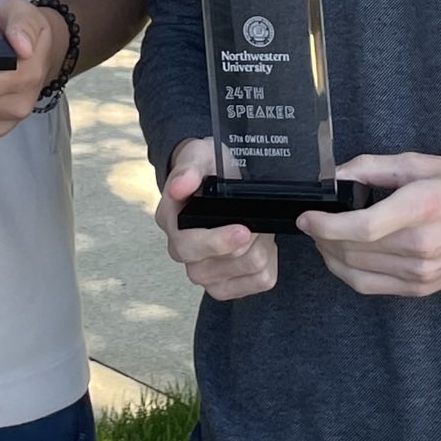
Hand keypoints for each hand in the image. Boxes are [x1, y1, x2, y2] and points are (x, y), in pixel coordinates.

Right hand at [155, 137, 277, 301]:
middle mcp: (181, 252)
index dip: (218, 242)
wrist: (216, 181)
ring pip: (244, 273)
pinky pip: (259, 281)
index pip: (188, 246)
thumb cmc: (206, 169)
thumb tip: (180, 187)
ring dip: (261, 248)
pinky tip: (262, 243)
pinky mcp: (225, 285)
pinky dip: (270, 262)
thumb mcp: (198, 156)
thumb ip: (189, 169)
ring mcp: (203, 272)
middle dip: (248, 242)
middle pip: (218, 267)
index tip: (244, 230)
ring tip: (259, 226)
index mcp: (169, 221)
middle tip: (257, 221)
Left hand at [298, 152, 440, 296]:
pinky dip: (352, 274)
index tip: (305, 216)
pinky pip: (376, 288)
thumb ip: (376, 167)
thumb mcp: (424, 162)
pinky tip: (346, 256)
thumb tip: (336, 174)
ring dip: (333, 259)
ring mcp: (424, 273)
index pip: (361, 228)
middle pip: (354, 253)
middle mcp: (421, 247)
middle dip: (322, 240)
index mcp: (421, 208)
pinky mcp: (426, 288)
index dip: (325, 226)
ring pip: (360, 275)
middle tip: (312, 222)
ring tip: (324, 239)